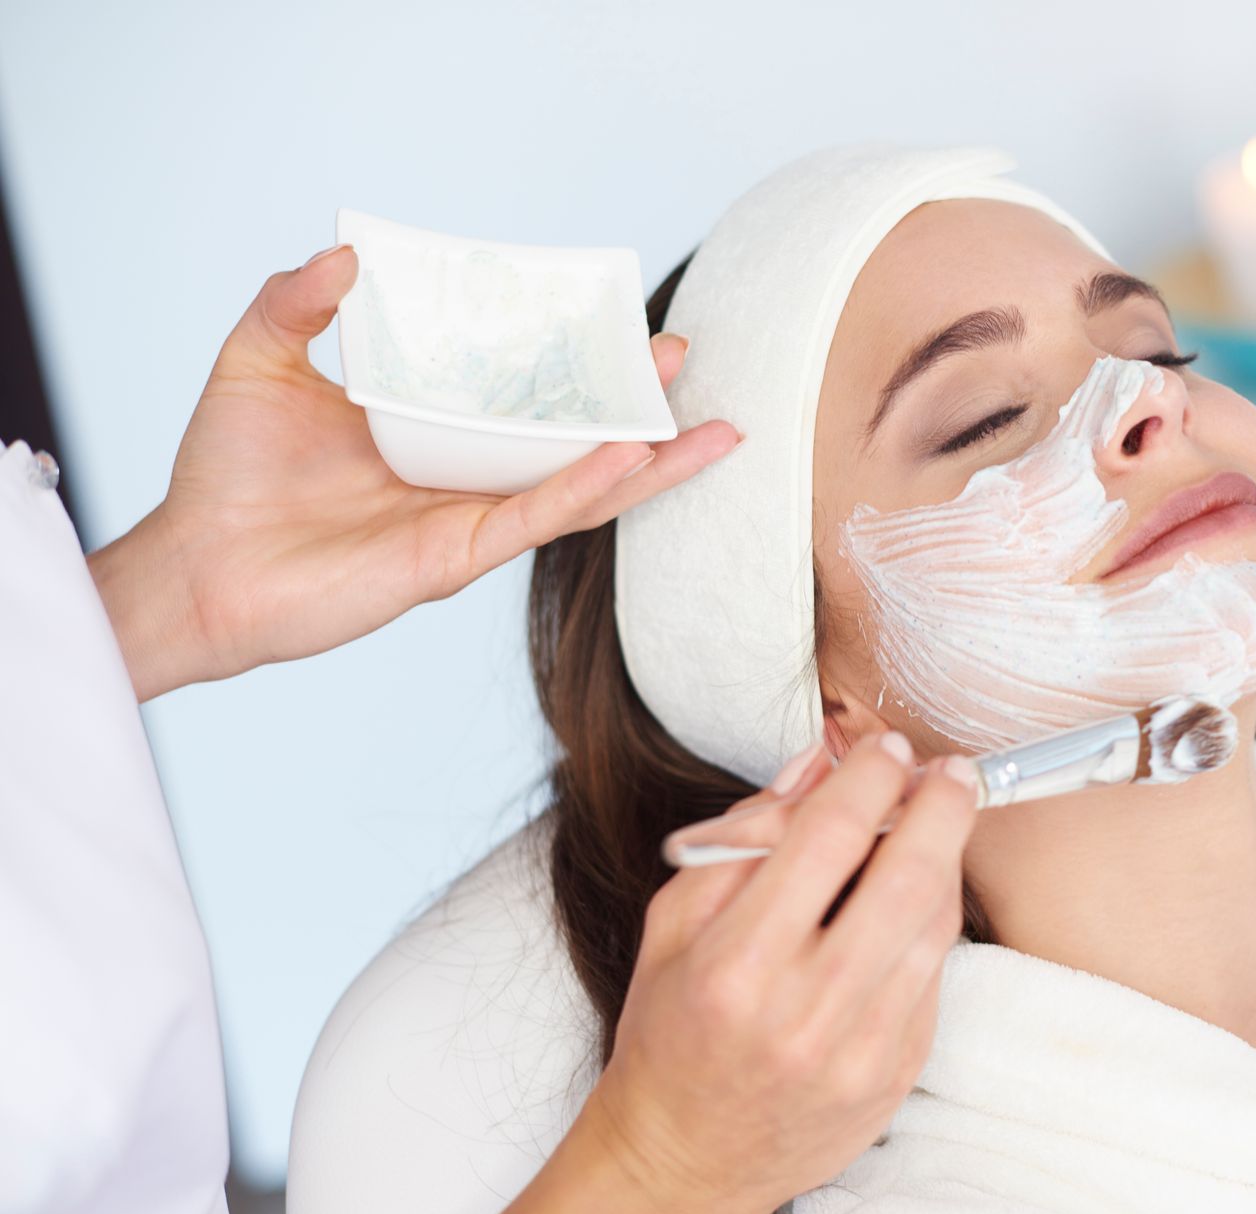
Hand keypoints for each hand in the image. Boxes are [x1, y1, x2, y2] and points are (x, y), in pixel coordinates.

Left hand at [87, 244, 739, 700]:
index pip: (518, 393)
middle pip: (571, 439)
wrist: (196, 568)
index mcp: (433, 432)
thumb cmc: (225, 477)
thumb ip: (297, 304)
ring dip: (647, 459)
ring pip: (580, 488)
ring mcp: (468, 520)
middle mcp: (463, 478)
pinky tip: (633, 456)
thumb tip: (347, 256)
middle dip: (634, 405)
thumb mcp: (258, 362)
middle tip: (682, 358)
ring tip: (711, 428)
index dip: (571, 361)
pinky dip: (588, 487)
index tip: (617, 320)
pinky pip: (537, 517)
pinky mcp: (455, 556)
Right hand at [601, 732, 977, 1213]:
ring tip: (937, 824)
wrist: (681, 1163)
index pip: (829, 837)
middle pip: (908, 877)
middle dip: (941, 806)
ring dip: (946, 860)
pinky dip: (930, 923)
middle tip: (950, 771)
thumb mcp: (674, 923)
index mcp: (736, 964)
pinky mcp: (896, 1076)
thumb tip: (819, 765)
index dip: (870, 777)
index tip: (886, 749)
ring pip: (935, 925)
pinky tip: (914, 898)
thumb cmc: (670, 1034)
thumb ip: (746, 836)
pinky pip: (934, 976)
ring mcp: (861, 1052)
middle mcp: (805, 1012)